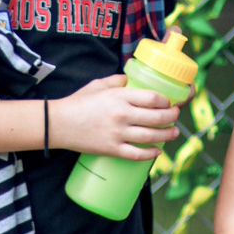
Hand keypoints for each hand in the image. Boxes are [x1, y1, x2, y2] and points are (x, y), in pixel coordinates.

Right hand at [53, 75, 179, 157]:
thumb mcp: (98, 84)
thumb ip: (117, 81)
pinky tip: (157, 151)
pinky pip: (137, 154)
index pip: (153, 98)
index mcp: (120, 97)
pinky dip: (150, 154)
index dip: (166, 101)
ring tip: (174, 132)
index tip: (169, 102)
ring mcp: (118, 134)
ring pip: (152, 136)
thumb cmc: (77, 102)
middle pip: (157, 117)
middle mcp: (122, 115)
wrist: (58, 124)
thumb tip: (129, 79)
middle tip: (175, 116)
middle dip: (172, 117)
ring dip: (167, 135)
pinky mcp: (112, 149)